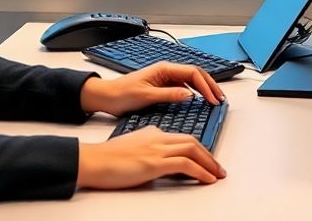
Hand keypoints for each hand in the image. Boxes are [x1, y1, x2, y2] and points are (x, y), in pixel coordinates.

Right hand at [78, 127, 225, 187]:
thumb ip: (148, 150)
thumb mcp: (132, 149)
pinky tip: (207, 179)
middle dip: (208, 154)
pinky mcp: (154, 162)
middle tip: (218, 167)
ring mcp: (156, 149)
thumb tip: (159, 163)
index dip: (197, 148)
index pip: (181, 138)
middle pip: (192, 141)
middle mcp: (157, 137)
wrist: (93, 160)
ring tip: (218, 174)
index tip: (205, 158)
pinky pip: (185, 164)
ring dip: (209, 163)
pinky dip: (200, 171)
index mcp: (152, 133)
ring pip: (192, 149)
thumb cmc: (106, 158)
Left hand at [80, 62, 223, 116]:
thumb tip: (189, 94)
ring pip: (192, 79)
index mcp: (164, 69)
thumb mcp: (146, 96)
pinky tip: (199, 100)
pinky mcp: (163, 85)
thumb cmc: (122, 94)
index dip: (206, 85)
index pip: (193, 73)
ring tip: (214, 99)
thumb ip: (168, 94)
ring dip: (204, 88)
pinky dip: (195, 92)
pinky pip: (184, 85)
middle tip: (220, 99)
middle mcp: (166, 71)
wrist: (107, 97)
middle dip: (210, 85)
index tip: (213, 99)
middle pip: (196, 74)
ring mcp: (165, 77)